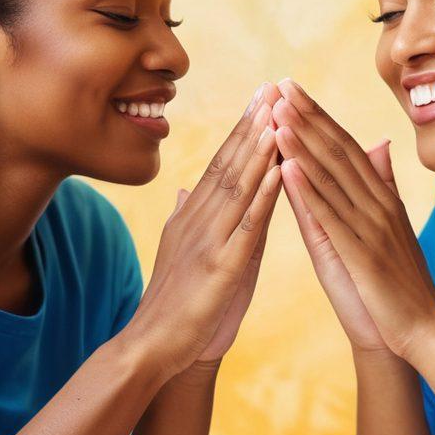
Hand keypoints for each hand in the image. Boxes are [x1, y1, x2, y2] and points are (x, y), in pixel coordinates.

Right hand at [193, 83, 282, 360]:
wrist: (153, 347)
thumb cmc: (175, 304)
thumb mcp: (183, 253)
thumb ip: (190, 219)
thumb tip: (185, 189)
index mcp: (192, 216)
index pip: (220, 165)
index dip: (241, 130)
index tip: (260, 97)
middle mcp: (197, 220)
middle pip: (229, 164)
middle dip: (252, 124)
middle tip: (272, 87)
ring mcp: (208, 241)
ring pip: (238, 185)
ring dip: (260, 147)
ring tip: (279, 112)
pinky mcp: (220, 267)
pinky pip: (247, 224)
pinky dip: (264, 194)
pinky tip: (281, 169)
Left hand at [273, 80, 434, 363]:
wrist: (423, 331)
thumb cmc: (397, 284)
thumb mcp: (387, 228)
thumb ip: (378, 185)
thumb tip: (378, 143)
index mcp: (380, 199)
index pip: (346, 147)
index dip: (318, 115)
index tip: (292, 88)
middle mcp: (378, 205)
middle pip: (339, 152)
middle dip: (308, 116)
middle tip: (280, 84)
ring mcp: (372, 229)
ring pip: (333, 178)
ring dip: (303, 143)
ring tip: (277, 113)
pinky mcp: (363, 255)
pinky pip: (332, 217)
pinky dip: (309, 190)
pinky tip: (288, 167)